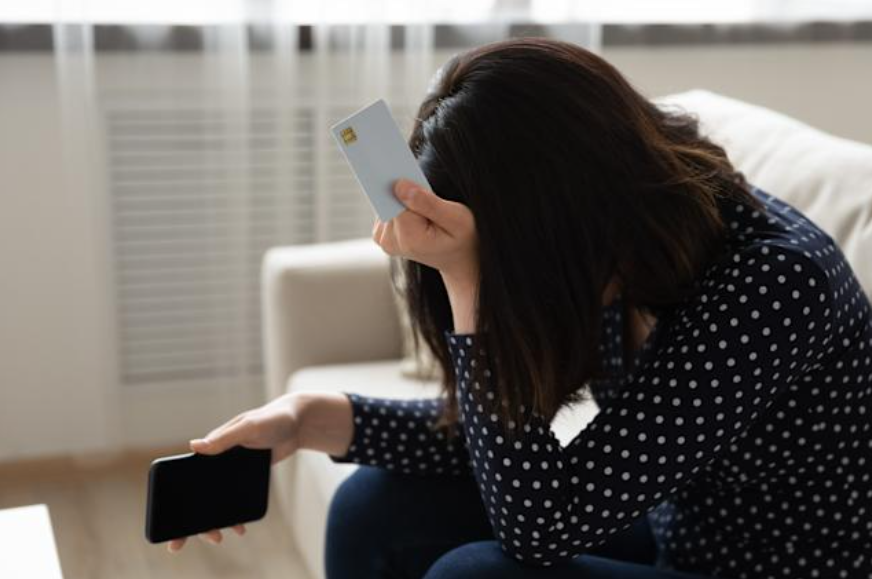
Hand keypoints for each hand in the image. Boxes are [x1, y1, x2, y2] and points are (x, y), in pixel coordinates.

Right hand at [166, 392, 302, 552]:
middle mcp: (217, 461)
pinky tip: (239, 527)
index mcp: (211, 447)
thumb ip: (224, 438)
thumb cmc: (271, 418)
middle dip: (189, 520)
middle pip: (198, 494)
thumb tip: (193, 446)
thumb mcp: (249, 427)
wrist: (297, 424)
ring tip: (218, 538)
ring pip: (216, 501)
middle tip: (179, 543)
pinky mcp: (246, 478)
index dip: (175, 499)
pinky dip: (235, 515)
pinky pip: (236, 500)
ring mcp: (232, 472)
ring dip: (213, 521)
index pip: (186, 477)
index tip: (166, 521)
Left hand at [373, 179, 477, 285]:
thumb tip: (399, 185)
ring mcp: (384, 238)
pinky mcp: (382, 233)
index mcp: (409, 238)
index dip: (405, 185)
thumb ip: (429, 203)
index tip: (407, 176)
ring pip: (385, 201)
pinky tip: (416, 210)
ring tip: (426, 209)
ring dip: (404, 198)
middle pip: (388, 200)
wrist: (459, 259)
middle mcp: (390, 241)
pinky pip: (385, 206)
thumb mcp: (457, 219)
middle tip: (427, 196)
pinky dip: (400, 203)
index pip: (394, 200)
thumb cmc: (464, 238)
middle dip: (406, 192)